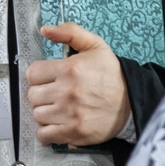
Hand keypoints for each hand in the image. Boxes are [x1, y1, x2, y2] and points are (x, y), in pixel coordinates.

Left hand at [30, 26, 131, 145]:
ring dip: (44, 113)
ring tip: (57, 109)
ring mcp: (70, 114)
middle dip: (41, 94)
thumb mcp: (95, 45)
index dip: (39, 75)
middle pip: (32, 96)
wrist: (132, 101)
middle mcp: (67, 91)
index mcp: (69, 68)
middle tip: (53, 94)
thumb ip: (69, 32)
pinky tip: (57, 124)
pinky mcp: (74, 132)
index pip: (32, 74)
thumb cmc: (112, 74)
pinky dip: (47, 132)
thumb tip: (45, 30)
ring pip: (37, 115)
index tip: (48, 78)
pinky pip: (45, 135)